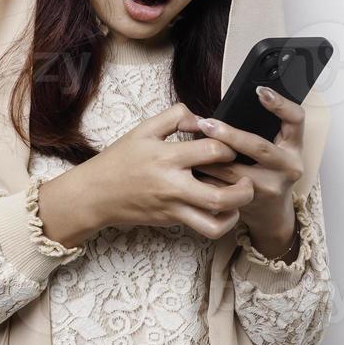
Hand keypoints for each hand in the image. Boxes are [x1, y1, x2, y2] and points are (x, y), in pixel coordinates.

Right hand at [42, 102, 254, 242]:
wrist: (95, 195)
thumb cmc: (119, 161)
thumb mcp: (143, 129)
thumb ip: (174, 116)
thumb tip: (201, 118)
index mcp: (167, 157)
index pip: (213, 151)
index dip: (230, 146)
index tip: (230, 144)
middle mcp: (173, 185)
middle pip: (222, 195)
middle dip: (244, 188)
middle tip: (248, 177)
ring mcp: (174, 207)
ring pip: (215, 220)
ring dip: (236, 211)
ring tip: (240, 197)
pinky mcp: (173, 221)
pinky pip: (204, 228)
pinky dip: (221, 221)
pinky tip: (224, 209)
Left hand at [178, 86, 304, 253]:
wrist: (270, 213)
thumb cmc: (269, 171)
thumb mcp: (276, 148)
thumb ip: (263, 129)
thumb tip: (228, 107)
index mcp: (294, 147)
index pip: (296, 119)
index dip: (280, 104)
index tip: (260, 91)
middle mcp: (288, 167)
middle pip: (259, 147)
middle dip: (230, 135)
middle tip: (206, 124)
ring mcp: (271, 187)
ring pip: (235, 171)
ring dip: (209, 159)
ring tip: (190, 146)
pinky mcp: (252, 203)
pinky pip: (223, 188)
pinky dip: (206, 178)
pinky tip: (191, 170)